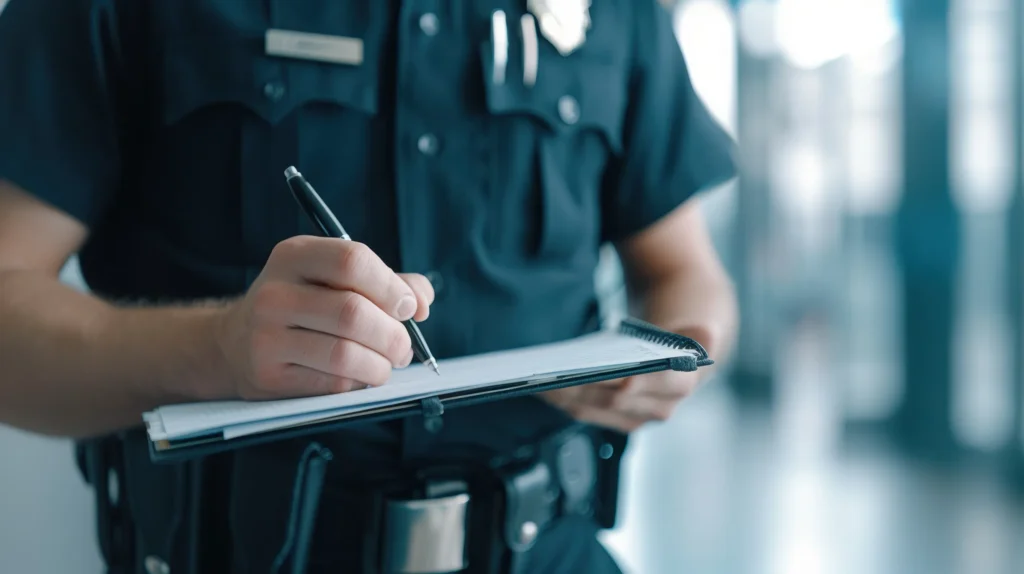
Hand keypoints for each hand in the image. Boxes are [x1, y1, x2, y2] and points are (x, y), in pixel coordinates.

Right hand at [216, 236, 433, 399]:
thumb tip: (421, 302)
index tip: (408, 307)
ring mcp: (266, 336)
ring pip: (345, 355)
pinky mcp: (268, 375)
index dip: (392, 287)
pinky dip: (359, 382)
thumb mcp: (335, 278)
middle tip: (402, 346)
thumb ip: (388, 282)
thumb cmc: (305, 304)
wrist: (236, 342)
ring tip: (387, 363)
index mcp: (294, 255)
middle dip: (393, 335)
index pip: (353, 261)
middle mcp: (274, 292)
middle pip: (353, 313)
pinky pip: (332, 383)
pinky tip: (358, 374)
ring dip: (381, 365)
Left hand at [541, 327, 711, 432]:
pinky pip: (583, 409)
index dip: (623, 382)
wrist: (688, 352)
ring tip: (536, 376)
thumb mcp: (704, 325)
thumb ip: (704, 333)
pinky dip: (562, 397)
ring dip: (561, 395)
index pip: (647, 387)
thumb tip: (704, 338)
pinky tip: (542, 383)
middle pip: (609, 399)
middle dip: (577, 386)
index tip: (597, 373)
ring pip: (590, 409)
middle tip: (549, 370)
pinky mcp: (616, 417)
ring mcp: (635, 417)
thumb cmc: (689, 333)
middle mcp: (658, 409)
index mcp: (681, 385)